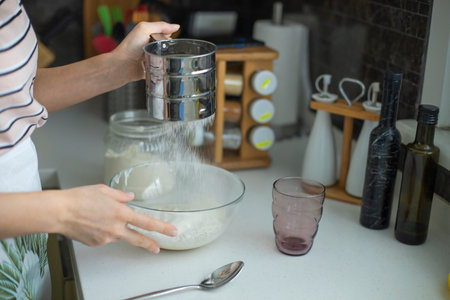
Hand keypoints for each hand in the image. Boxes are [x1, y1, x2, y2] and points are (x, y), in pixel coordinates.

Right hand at [54, 184, 176, 253]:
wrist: (59, 212)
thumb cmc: (79, 198)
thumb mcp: (104, 190)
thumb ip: (120, 196)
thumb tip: (130, 197)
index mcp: (121, 213)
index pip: (147, 222)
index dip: (162, 228)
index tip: (172, 231)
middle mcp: (116, 228)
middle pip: (138, 239)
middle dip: (150, 244)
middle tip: (157, 248)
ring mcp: (106, 238)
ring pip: (118, 235)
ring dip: (115, 228)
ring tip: (98, 216)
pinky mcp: (96, 243)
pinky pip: (105, 237)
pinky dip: (102, 231)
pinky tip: (92, 223)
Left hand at [111, 21, 179, 80]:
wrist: (123, 66)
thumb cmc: (130, 47)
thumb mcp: (144, 28)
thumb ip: (160, 26)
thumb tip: (176, 26)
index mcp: (148, 35)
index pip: (165, 33)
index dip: (169, 35)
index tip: (170, 38)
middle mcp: (149, 46)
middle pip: (167, 45)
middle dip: (170, 47)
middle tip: (167, 49)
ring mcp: (151, 58)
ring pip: (166, 57)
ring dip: (168, 58)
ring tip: (167, 59)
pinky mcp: (151, 69)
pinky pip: (162, 69)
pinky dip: (165, 68)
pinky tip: (166, 67)